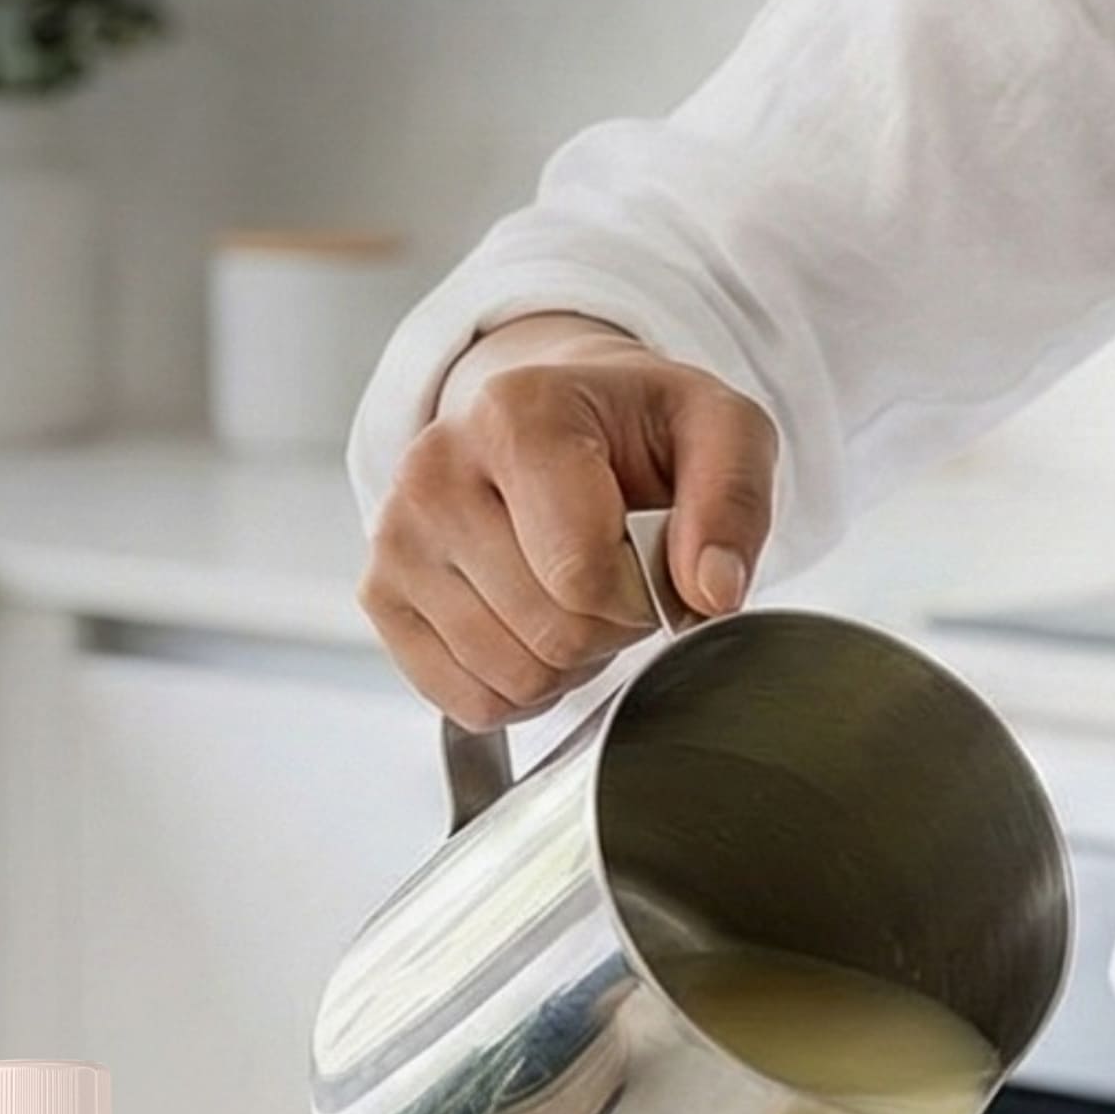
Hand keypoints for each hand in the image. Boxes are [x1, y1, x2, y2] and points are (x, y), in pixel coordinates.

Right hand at [359, 314, 780, 727]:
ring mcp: (396, 536)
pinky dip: (521, 688)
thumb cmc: (638, 429)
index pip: (581, 572)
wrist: (560, 416)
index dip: (642, 595)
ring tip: (575, 594)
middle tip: (618, 578)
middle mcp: (436, 468)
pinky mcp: (380, 593)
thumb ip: (734, 500)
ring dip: (568, 662)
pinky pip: (467, 701)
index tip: (651, 558)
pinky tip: (535, 626)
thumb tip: (712, 592)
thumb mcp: (721, 431)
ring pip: (510, 676)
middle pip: (549, 631)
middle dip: (610, 628)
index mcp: (516, 412)